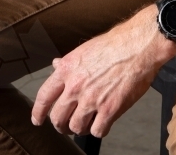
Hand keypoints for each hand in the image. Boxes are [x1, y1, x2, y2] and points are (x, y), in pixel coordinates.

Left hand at [30, 5, 175, 138]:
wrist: (138, 45)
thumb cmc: (116, 43)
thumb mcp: (85, 49)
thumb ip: (69, 63)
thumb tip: (56, 65)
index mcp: (67, 69)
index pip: (44, 96)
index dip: (38, 111)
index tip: (37, 119)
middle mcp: (76, 86)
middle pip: (58, 118)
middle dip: (61, 125)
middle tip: (66, 125)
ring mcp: (91, 99)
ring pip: (76, 127)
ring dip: (81, 128)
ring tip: (88, 122)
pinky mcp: (109, 110)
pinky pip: (97, 131)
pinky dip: (100, 129)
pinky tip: (104, 122)